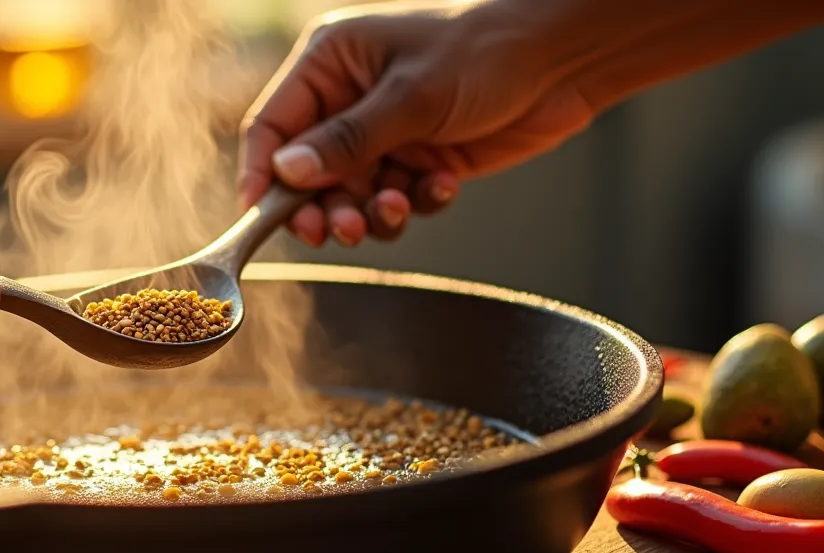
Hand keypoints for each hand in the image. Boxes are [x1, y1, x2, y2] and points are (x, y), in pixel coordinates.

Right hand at [239, 2, 597, 247]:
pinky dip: (414, 203)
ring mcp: (384, 131)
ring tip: (398, 208)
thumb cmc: (485, 52)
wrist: (564, 60)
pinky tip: (441, 185)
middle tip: (343, 230)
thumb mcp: (411, 97)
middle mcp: (348, 99)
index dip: (261, 174)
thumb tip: (287, 173)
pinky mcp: (417, 158)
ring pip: (352, 194)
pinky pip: (394, 199)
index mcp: (331, 62)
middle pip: (307, 172)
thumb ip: (347, 140)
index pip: (272, 126)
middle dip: (325, 206)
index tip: (260, 216)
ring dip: (371, 212)